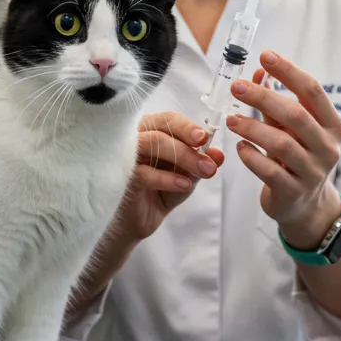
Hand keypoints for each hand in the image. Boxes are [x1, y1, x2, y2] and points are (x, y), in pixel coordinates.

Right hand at [111, 111, 223, 245]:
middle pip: (162, 129)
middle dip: (189, 147)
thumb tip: (218, 154)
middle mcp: (136, 136)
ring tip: (203, 172)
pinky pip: (143, 171)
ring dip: (183, 157)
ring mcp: (126, 154)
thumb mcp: (187, 176)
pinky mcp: (121, 175)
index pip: (170, 120)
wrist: (140, 220)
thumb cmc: (160, 191)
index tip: (205, 138)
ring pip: (153, 143)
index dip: (188, 127)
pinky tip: (184, 185)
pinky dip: (167, 178)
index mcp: (152, 130)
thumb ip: (201, 163)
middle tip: (209, 164)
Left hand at [226, 51, 340, 248]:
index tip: (264, 55)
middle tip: (237, 86)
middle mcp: (328, 147)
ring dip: (252, 128)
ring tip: (231, 119)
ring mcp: (313, 172)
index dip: (288, 71)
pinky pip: (270, 172)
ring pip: (282, 144)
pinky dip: (252, 157)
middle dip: (264, 97)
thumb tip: (259, 70)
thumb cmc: (296, 156)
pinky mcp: (294, 192)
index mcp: (332, 125)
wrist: (304, 205)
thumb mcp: (291, 128)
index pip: (312, 91)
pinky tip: (239, 148)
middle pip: (296, 115)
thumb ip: (277, 102)